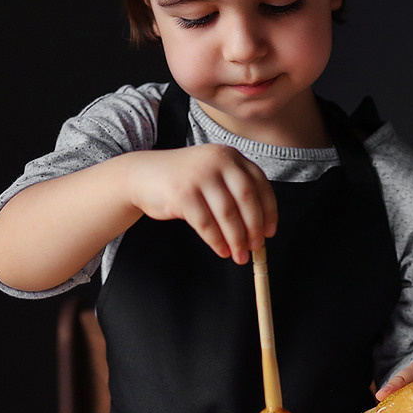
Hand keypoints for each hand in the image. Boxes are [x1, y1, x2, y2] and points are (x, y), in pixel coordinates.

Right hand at [127, 145, 276, 263]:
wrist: (142, 175)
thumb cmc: (183, 181)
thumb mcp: (212, 174)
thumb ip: (234, 192)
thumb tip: (260, 229)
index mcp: (230, 156)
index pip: (259, 184)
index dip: (269, 210)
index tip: (270, 232)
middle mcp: (217, 161)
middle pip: (246, 199)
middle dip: (254, 228)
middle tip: (256, 248)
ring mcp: (199, 176)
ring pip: (227, 214)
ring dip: (237, 239)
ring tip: (240, 256)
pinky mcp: (182, 194)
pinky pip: (206, 224)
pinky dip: (217, 241)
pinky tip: (222, 251)